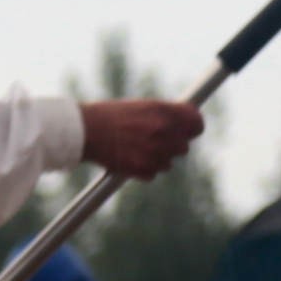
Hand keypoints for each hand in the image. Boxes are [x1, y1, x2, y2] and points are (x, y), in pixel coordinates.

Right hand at [77, 98, 205, 181]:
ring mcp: (154, 151)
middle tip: (153, 141)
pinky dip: (143, 169)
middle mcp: (163, 130)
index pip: (196, 123)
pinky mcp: (143, 169)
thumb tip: (183, 125)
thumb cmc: (110, 116)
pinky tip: (128, 157)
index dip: (193, 128)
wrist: (84, 130)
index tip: (188, 130)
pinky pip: (153, 173)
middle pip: (184, 147)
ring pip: (168, 163)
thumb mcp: (142, 107)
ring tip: (134, 148)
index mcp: (163, 111)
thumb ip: (165, 115)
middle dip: (172, 146)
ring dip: (156, 158)